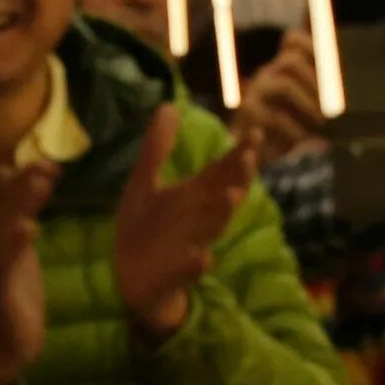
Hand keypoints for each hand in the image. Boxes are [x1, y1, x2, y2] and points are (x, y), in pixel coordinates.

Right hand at [0, 161, 57, 384]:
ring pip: (0, 230)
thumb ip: (15, 215)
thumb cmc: (14, 297)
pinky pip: (3, 266)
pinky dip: (14, 246)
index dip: (20, 179)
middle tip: (47, 165)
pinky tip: (30, 228)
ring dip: (19, 205)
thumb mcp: (16, 249)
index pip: (0, 200)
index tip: (48, 162)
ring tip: (40, 184)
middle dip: (22, 185)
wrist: (4, 347)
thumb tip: (14, 173)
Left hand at [115, 105, 252, 340]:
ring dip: (221, 214)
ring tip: (231, 197)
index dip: (237, 154)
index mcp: (192, 197)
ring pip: (211, 229)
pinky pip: (189, 269)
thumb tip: (168, 105)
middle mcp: (197, 219)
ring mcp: (189, 245)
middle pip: (221, 195)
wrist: (130, 278)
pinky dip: (196, 264)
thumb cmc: (145, 228)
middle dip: (235, 179)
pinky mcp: (174, 273)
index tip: (254, 133)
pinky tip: (202, 257)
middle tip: (248, 159)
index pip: (220, 172)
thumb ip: (158, 147)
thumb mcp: (146, 183)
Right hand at [229, 32, 325, 167]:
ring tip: (321, 121)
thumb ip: (319, 94)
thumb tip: (342, 88)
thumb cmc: (284, 128)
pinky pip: (276, 117)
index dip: (312, 44)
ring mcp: (255, 92)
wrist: (250, 153)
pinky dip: (294, 129)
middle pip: (293, 61)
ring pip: (285, 85)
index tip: (332, 61)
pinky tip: (303, 139)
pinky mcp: (249, 114)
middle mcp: (267, 75)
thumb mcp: (302, 108)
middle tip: (330, 102)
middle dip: (315, 80)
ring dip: (308, 103)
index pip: (293, 40)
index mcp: (281, 69)